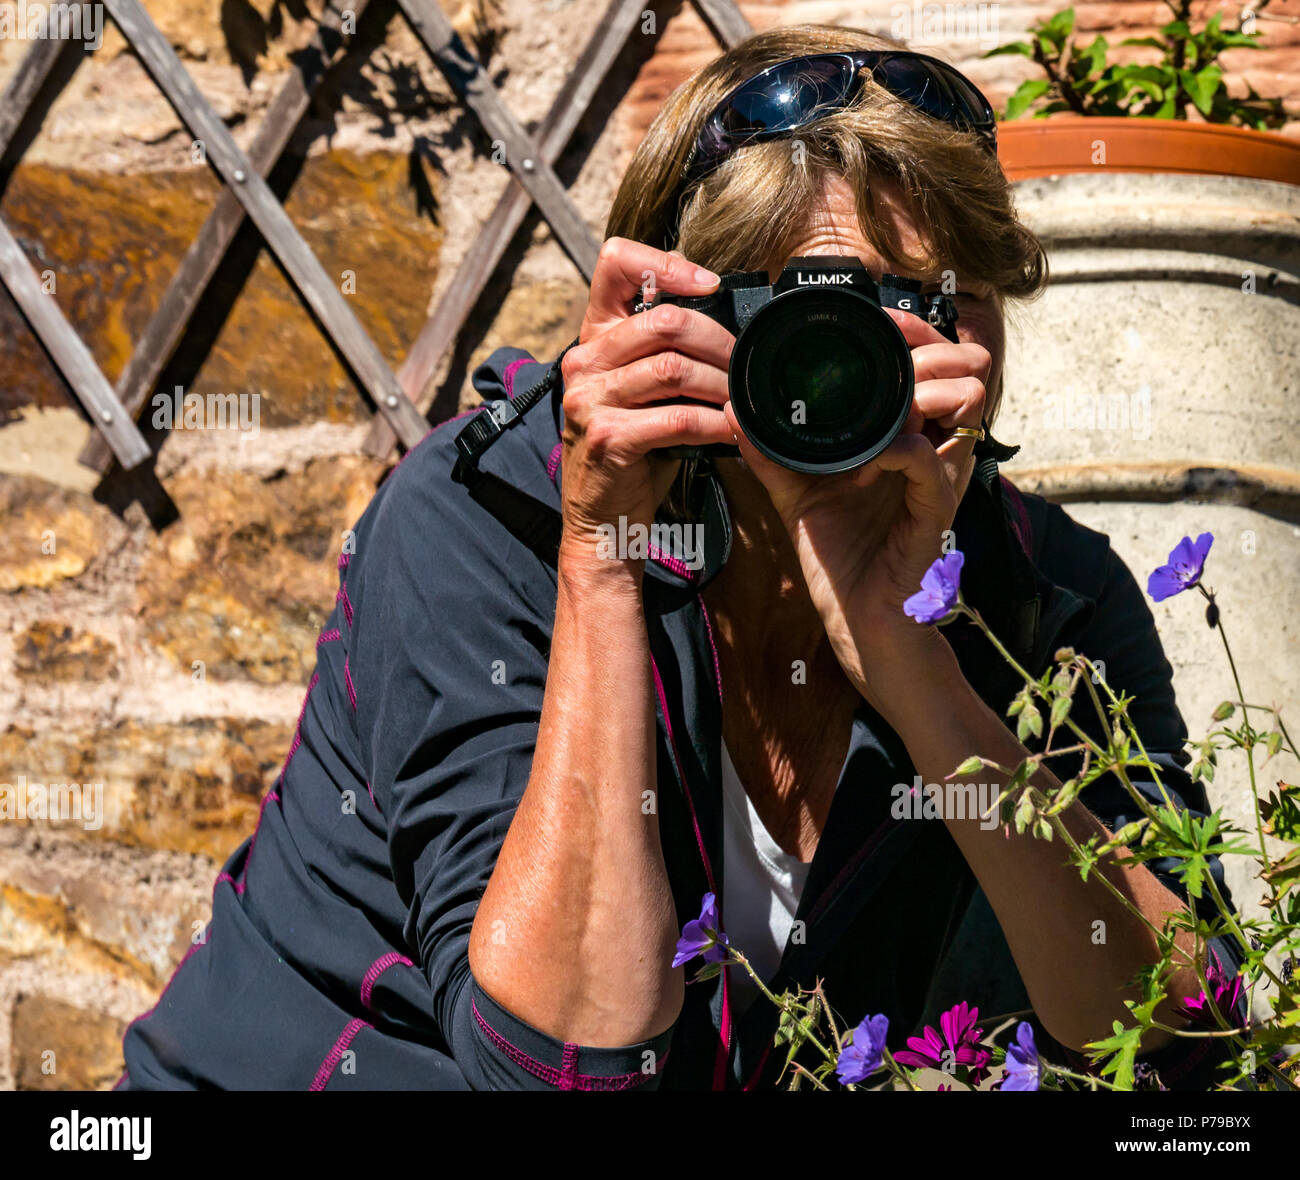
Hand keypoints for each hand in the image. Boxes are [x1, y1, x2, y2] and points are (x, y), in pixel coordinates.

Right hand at [558, 238, 735, 573]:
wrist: (603, 518)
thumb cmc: (633, 451)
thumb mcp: (641, 391)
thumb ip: (663, 352)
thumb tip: (727, 321)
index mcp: (593, 338)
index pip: (616, 263)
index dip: (668, 263)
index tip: (712, 287)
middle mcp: (584, 362)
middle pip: (665, 320)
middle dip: (718, 341)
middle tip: (744, 364)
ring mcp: (590, 400)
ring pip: (675, 369)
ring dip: (721, 385)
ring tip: (743, 400)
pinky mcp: (608, 438)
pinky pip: (677, 418)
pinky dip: (714, 424)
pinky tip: (733, 430)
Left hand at [725, 307, 990, 711]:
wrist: (854, 610)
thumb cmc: (837, 549)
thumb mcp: (797, 488)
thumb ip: (769, 449)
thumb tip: (733, 410)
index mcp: (911, 430)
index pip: (937, 355)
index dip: (914, 328)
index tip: (877, 321)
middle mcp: (935, 444)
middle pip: (965, 364)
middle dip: (924, 349)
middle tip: (883, 356)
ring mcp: (941, 474)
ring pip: (965, 399)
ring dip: (920, 391)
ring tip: (880, 413)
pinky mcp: (936, 508)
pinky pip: (931, 460)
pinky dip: (902, 449)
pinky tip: (872, 457)